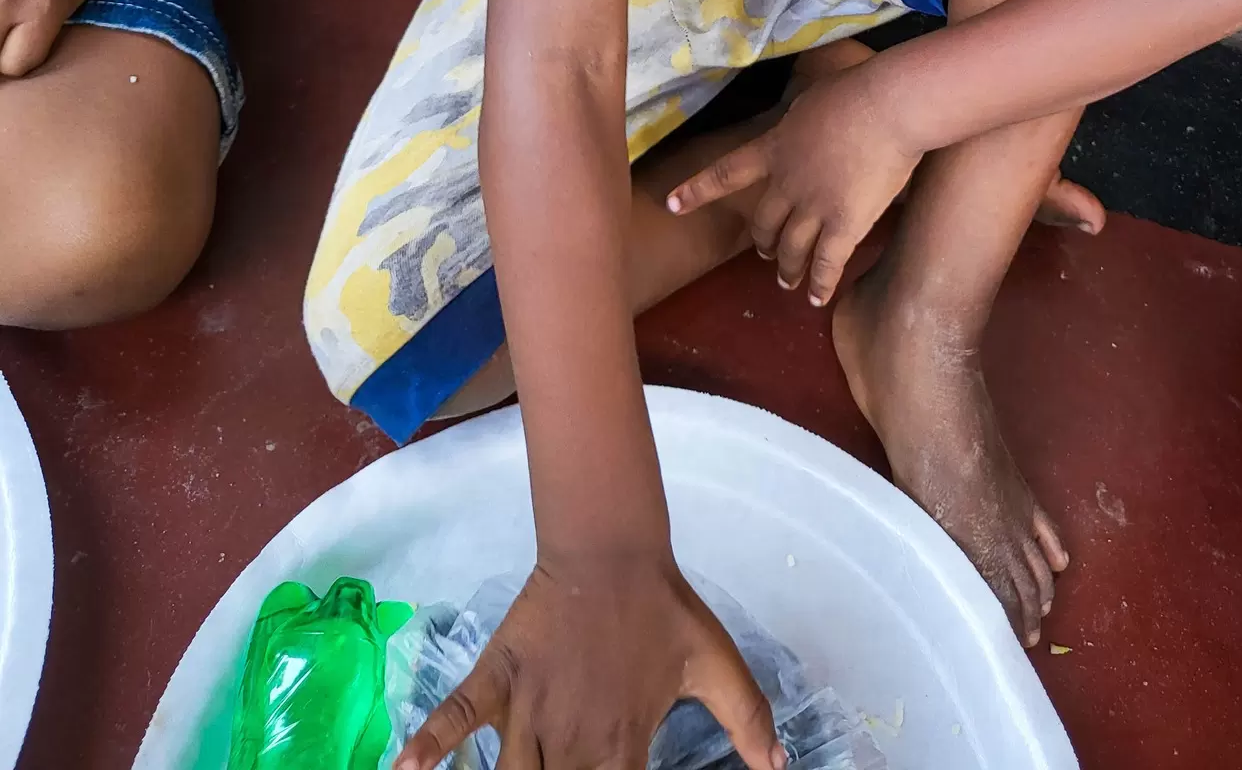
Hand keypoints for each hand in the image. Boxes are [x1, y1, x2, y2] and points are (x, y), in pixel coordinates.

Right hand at [394, 551, 783, 769]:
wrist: (613, 547)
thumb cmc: (664, 609)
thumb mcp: (716, 664)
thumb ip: (749, 720)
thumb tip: (782, 768)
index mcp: (623, 745)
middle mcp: (570, 739)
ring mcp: (528, 709)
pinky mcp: (498, 678)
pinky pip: (459, 713)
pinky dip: (431, 740)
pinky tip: (405, 767)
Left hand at [668, 75, 920, 306]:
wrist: (888, 106)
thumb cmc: (855, 91)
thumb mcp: (811, 98)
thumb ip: (798, 121)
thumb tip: (801, 124)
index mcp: (774, 148)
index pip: (726, 173)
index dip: (697, 191)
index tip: (671, 205)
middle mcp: (786, 183)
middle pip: (763, 223)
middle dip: (763, 243)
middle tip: (766, 255)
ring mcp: (814, 207)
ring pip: (791, 249)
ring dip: (787, 270)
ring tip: (787, 282)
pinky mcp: (844, 224)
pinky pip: (826, 263)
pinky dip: (820, 284)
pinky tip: (816, 299)